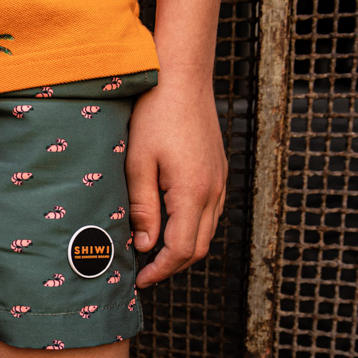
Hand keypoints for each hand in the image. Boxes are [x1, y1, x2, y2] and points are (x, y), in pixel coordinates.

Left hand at [126, 76, 226, 287]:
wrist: (181, 76)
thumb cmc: (155, 115)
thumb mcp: (138, 163)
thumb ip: (143, 208)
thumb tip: (145, 246)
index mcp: (193, 192)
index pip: (182, 250)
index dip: (160, 270)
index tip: (139, 280)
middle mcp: (214, 191)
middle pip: (199, 247)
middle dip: (172, 266)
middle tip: (144, 273)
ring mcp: (220, 181)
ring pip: (207, 231)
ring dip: (183, 248)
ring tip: (153, 253)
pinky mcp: (218, 171)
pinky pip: (210, 212)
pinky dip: (192, 228)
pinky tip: (169, 224)